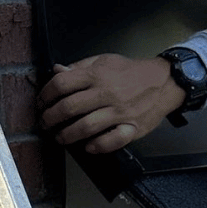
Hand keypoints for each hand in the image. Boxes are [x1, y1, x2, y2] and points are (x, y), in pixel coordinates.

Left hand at [38, 54, 185, 153]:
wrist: (164, 81)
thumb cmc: (132, 72)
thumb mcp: (104, 61)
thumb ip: (79, 67)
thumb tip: (57, 71)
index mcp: (96, 75)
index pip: (61, 84)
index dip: (45, 95)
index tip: (42, 103)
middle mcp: (106, 93)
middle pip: (68, 108)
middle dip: (50, 119)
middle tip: (46, 123)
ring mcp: (119, 112)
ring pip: (86, 127)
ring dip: (67, 135)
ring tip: (61, 137)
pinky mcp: (132, 127)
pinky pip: (113, 140)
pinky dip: (98, 146)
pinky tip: (88, 147)